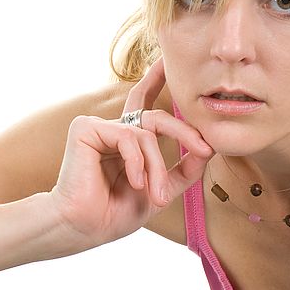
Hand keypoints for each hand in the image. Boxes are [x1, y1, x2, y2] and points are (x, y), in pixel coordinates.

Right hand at [49, 56, 213, 250]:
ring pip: (147, 133)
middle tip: (206, 150)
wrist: (82, 228)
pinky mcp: (86, 128)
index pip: (143, 103)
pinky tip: (134, 182)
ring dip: (157, 167)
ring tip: (154, 195)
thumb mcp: (159, 192)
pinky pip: (128, 136)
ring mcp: (98, 127)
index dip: (155, 80)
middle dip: (185, 132)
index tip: (166, 61)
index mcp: (125, 140)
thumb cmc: (112, 214)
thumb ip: (183, 171)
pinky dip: (137, 162)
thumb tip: (207, 151)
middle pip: (157, 116)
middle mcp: (112, 129)